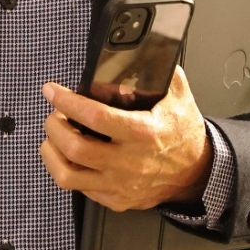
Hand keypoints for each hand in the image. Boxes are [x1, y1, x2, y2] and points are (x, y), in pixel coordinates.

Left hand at [40, 67, 212, 211]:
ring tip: (53, 136)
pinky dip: (67, 169)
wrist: (197, 171)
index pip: (95, 117)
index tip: (53, 91)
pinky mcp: (117, 199)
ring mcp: (121, 185)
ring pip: (69, 175)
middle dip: (55, 126)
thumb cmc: (183, 132)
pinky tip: (68, 155)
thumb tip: (140, 50)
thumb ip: (158, 71)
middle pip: (75, 148)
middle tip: (54, 113)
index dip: (68, 102)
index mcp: (143, 133)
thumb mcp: (178, 95)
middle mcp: (129, 162)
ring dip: (52, 152)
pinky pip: (80, 189)